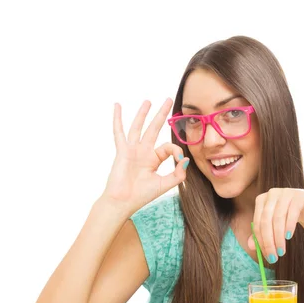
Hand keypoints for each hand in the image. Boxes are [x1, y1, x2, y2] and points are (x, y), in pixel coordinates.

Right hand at [101, 98, 188, 212]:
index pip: (168, 147)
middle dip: (161, 115)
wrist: (123, 202)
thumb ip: (177, 174)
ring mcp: (132, 150)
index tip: (180, 159)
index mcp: (153, 159)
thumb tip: (186, 159)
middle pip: (154, 129)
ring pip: (138, 127)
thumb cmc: (142, 196)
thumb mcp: (165, 184)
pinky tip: (117, 106)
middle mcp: (143, 152)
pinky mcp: (122, 151)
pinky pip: (119, 132)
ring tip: (148, 101)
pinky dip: (117, 118)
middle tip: (168, 100)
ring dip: (143, 113)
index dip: (176, 150)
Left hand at [247, 187, 303, 262]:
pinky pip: (292, 213)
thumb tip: (250, 247)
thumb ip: (261, 234)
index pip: (257, 223)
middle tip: (274, 257)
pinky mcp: (298, 196)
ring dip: (279, 238)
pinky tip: (288, 237)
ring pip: (278, 218)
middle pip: (266, 221)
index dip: (260, 241)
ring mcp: (285, 193)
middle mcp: (271, 194)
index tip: (266, 256)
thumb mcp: (273, 224)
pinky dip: (289, 227)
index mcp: (261, 200)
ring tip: (281, 251)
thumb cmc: (288, 215)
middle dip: (269, 242)